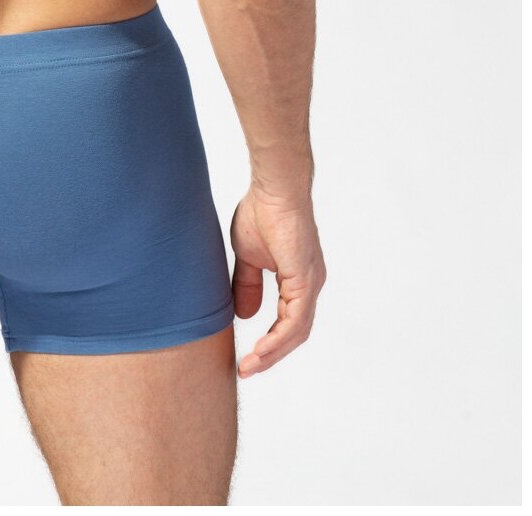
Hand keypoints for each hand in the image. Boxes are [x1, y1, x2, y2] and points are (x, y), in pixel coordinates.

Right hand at [229, 185, 325, 377]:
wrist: (273, 188)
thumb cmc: (261, 212)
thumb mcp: (248, 256)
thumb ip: (248, 285)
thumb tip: (246, 315)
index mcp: (298, 279)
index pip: (288, 321)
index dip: (269, 342)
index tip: (247, 358)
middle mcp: (309, 285)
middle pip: (295, 333)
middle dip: (270, 355)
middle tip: (246, 369)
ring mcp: (310, 283)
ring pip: (296, 332)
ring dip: (273, 352)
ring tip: (250, 365)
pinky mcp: (305, 279)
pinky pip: (295, 320)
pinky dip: (278, 338)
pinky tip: (261, 349)